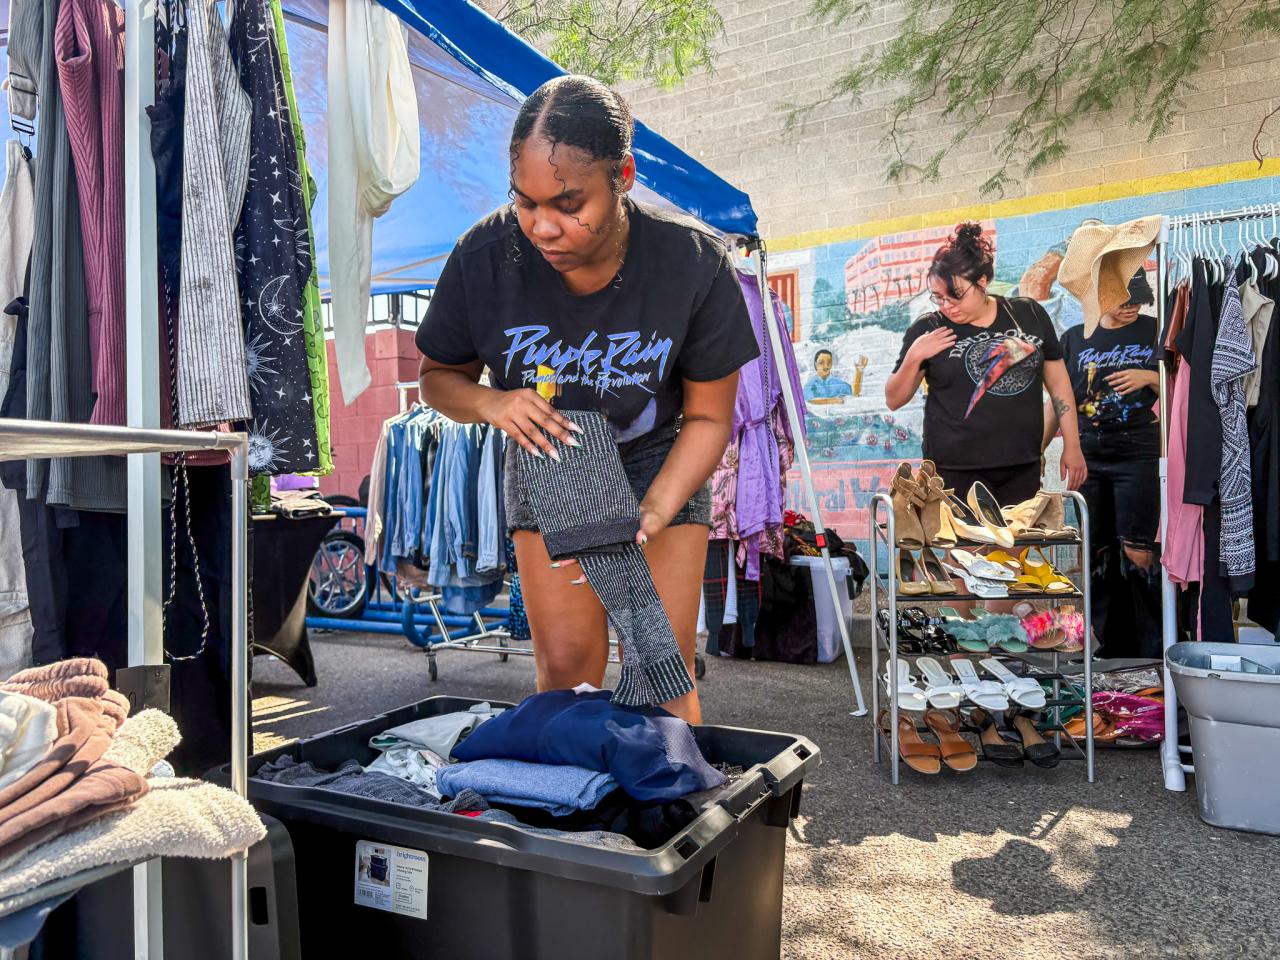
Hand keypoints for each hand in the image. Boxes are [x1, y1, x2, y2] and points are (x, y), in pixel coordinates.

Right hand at [478, 388, 580, 459]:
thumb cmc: (512, 403)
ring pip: (533, 431)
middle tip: (572, 443)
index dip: (565, 421)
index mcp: (532, 395)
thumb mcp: (527, 400)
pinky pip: (519, 436)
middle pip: (545, 421)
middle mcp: (523, 402)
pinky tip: (538, 454)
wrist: (488, 401)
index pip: (551, 411)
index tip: (577, 430)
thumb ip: (540, 410)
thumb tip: (561, 425)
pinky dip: (529, 446)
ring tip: (556, 454)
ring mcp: (512, 412)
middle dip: (560, 433)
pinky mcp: (503, 422)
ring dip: (546, 444)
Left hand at [552, 504, 667, 584]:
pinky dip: (578, 537)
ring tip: (555, 554)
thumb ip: (647, 532)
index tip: (578, 580)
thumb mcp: (651, 526)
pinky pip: (589, 535)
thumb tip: (641, 539)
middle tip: (557, 565)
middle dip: (574, 562)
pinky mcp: (603, 530)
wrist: (648, 513)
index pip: (603, 567)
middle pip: (590, 558)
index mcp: (621, 554)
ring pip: (586, 548)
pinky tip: (565, 536)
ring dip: (573, 551)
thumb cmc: (651, 523)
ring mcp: (606, 541)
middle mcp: (611, 550)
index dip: (591, 574)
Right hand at [907, 327, 956, 364]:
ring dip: (951, 337)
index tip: (946, 327)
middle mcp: (934, 338)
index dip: (942, 329)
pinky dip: (950, 344)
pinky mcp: (938, 349)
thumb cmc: (916, 346)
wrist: (917, 352)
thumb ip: (925, 335)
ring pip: (945, 339)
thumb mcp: (920, 338)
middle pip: (943, 334)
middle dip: (948, 332)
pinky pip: (945, 345)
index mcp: (930, 335)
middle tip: (952, 330)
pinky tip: (953, 342)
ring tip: (955, 336)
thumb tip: (927, 332)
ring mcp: (936, 343)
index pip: (937, 331)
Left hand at [1060, 444, 1087, 490]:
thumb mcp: (1062, 463)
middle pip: (1077, 480)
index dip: (1070, 485)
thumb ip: (1063, 472)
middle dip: (1074, 486)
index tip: (1068, 489)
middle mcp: (1078, 468)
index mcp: (1072, 468)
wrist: (1073, 447)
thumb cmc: (1066, 454)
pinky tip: (1082, 481)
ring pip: (1081, 478)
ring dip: (1079, 483)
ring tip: (1076, 487)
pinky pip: (1085, 473)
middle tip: (1072, 490)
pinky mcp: (1084, 465)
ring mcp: (1082, 467)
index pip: (1071, 480)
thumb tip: (1062, 479)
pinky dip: (1084, 478)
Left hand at [1104, 369, 1157, 395]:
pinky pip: (1128, 391)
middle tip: (1109, 384)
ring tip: (1114, 389)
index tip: (1105, 379)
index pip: (1117, 375)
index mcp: (1127, 372)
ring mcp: (1131, 383)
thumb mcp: (1130, 370)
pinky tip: (1120, 393)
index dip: (1110, 377)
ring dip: (1117, 388)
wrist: (1147, 376)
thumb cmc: (1137, 373)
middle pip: (1118, 381)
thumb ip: (1122, 372)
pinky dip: (1123, 392)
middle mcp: (1128, 377)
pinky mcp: (1134, 387)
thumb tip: (1114, 373)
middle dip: (1113, 383)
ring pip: (1122, 386)